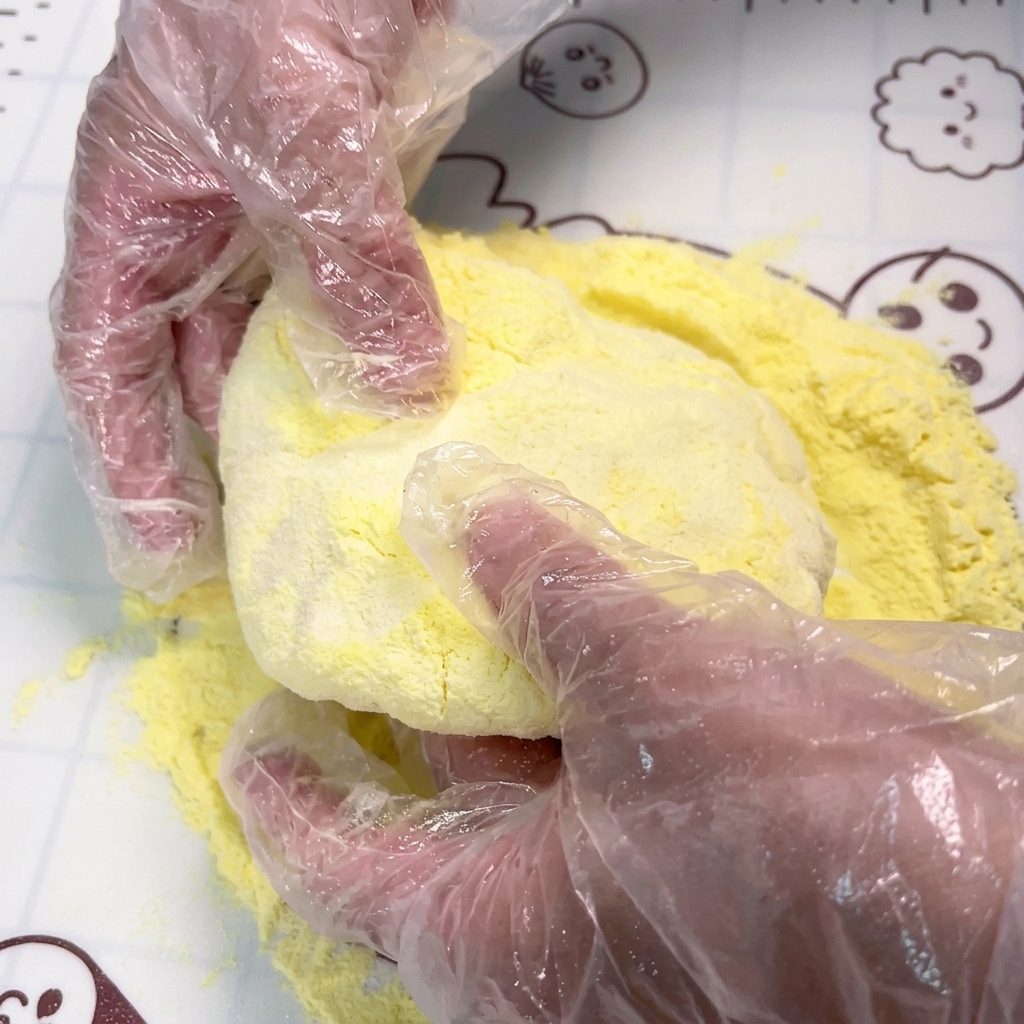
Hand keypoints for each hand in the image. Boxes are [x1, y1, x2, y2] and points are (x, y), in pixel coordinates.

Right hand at [51, 1, 560, 600]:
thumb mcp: (295, 129)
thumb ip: (341, 259)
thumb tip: (392, 387)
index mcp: (137, 211)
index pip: (111, 362)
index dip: (130, 460)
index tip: (164, 547)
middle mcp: (203, 229)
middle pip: (196, 373)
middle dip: (221, 463)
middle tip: (262, 551)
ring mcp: (281, 221)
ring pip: (283, 347)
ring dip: (310, 419)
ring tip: (339, 501)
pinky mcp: (354, 209)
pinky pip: (357, 304)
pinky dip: (377, 357)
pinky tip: (406, 407)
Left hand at [222, 442, 1023, 1022]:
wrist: (993, 915)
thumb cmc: (800, 829)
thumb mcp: (655, 690)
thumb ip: (550, 594)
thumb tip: (466, 505)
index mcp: (490, 932)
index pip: (332, 864)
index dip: (280, 792)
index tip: (256, 724)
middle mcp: (543, 941)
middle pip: (437, 811)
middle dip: (409, 711)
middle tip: (380, 608)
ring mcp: (624, 910)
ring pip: (532, 787)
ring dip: (510, 693)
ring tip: (483, 587)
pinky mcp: (694, 869)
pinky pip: (608, 777)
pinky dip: (587, 702)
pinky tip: (597, 621)